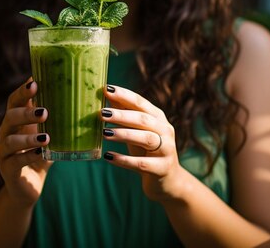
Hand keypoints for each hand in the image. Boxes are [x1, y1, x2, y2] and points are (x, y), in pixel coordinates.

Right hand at [0, 78, 52, 207]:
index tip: (34, 83)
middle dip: (26, 113)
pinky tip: (41, 154)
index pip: (14, 101)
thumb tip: (82, 94)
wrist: (28, 186)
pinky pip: (15, 162)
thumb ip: (58, 117)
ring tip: (46, 137)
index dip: (22, 92)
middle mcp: (6, 133)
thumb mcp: (50, 134)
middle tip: (44, 111)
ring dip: (28, 138)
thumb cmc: (40, 153)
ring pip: (10, 141)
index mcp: (15, 120)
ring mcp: (4, 152)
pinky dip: (28, 156)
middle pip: (9, 117)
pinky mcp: (7, 170)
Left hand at [100, 84, 184, 201]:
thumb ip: (124, 112)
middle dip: (122, 115)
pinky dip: (124, 160)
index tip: (106, 89)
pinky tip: (108, 156)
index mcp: (158, 117)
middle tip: (102, 113)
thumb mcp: (136, 130)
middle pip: (143, 119)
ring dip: (124, 134)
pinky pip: (141, 164)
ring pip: (145, 139)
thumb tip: (104, 93)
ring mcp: (166, 150)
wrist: (168, 181)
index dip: (124, 95)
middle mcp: (165, 131)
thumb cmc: (146, 150)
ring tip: (104, 133)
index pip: (140, 103)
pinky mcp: (162, 168)